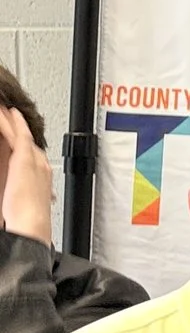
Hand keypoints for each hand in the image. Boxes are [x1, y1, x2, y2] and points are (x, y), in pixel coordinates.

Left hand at [0, 106, 52, 244]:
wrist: (33, 224)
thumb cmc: (28, 219)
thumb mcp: (25, 202)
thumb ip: (22, 191)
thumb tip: (18, 192)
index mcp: (41, 175)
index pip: (31, 152)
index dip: (24, 139)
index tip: (17, 132)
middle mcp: (41, 165)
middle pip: (30, 140)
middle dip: (20, 126)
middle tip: (11, 113)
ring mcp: (35, 160)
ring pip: (24, 134)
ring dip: (15, 121)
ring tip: (6, 109)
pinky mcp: (25, 159)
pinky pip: (19, 135)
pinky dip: (14, 123)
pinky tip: (9, 114)